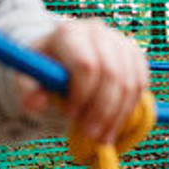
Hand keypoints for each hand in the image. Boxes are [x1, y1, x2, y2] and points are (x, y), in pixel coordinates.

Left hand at [21, 19, 149, 145]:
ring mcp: (120, 41)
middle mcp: (98, 31)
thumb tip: (35, 103)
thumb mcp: (28, 78)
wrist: (62, 55)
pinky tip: (114, 124)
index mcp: (70, 33)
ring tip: (101, 137)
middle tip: (90, 135)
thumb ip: (28, 90)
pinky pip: (140, 84)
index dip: (81, 95)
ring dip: (117, 115)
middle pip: (111, 74)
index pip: (85, 65)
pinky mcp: (134, 53)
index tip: (69, 115)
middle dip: (102, 110)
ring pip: (129, 82)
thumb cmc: (44, 69)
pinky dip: (130, 108)